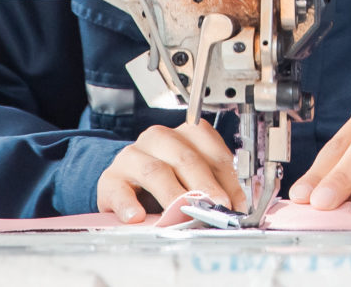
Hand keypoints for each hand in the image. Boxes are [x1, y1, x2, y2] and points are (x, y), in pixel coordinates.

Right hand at [96, 119, 242, 222]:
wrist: (124, 186)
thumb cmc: (164, 181)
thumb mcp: (191, 180)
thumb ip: (213, 187)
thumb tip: (239, 207)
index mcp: (184, 134)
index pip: (211, 150)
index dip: (227, 178)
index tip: (236, 202)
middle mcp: (158, 139)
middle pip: (185, 158)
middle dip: (204, 185)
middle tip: (216, 207)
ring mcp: (132, 157)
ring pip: (156, 171)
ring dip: (172, 195)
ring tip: (181, 214)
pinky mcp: (110, 179)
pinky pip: (119, 189)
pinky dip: (128, 204)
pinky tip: (137, 217)